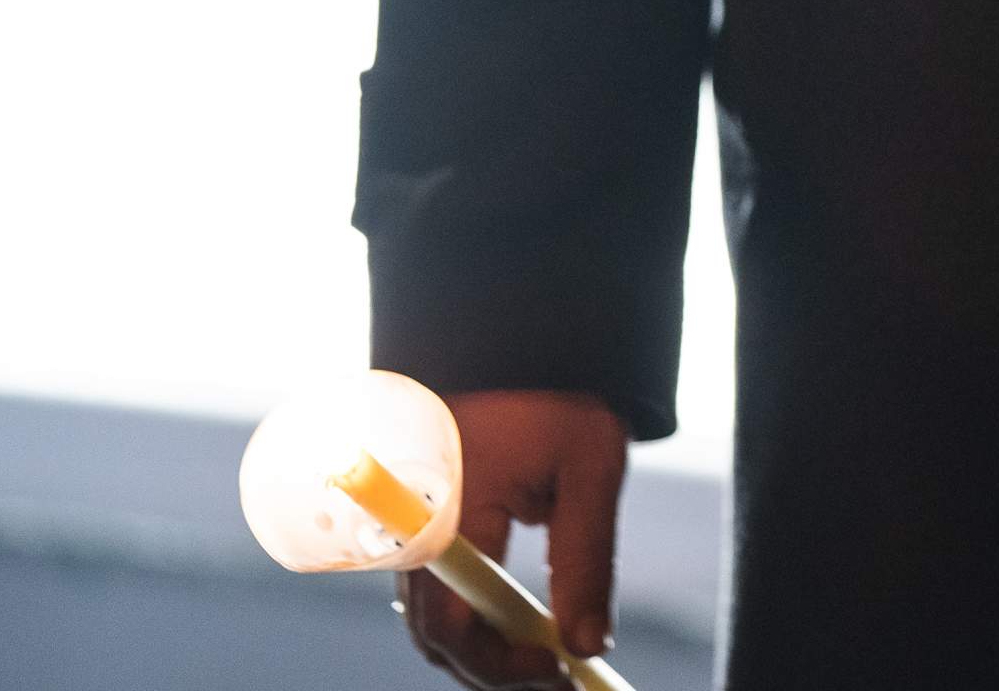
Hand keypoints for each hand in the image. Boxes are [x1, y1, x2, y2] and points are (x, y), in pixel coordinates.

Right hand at [398, 389, 629, 688]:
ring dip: (485, 649)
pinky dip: (474, 618)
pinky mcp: (417, 526)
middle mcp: (412, 527)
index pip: (452, 626)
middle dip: (496, 669)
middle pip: (435, 635)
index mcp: (446, 511)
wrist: (510, 341)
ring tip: (549, 651)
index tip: (558, 668)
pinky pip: (435, 592)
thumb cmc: (553, 396)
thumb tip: (586, 646)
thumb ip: (587, 558)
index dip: (501, 665)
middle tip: (560, 672)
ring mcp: (409, 528)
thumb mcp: (590, 467)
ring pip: (433, 620)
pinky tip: (521, 622)